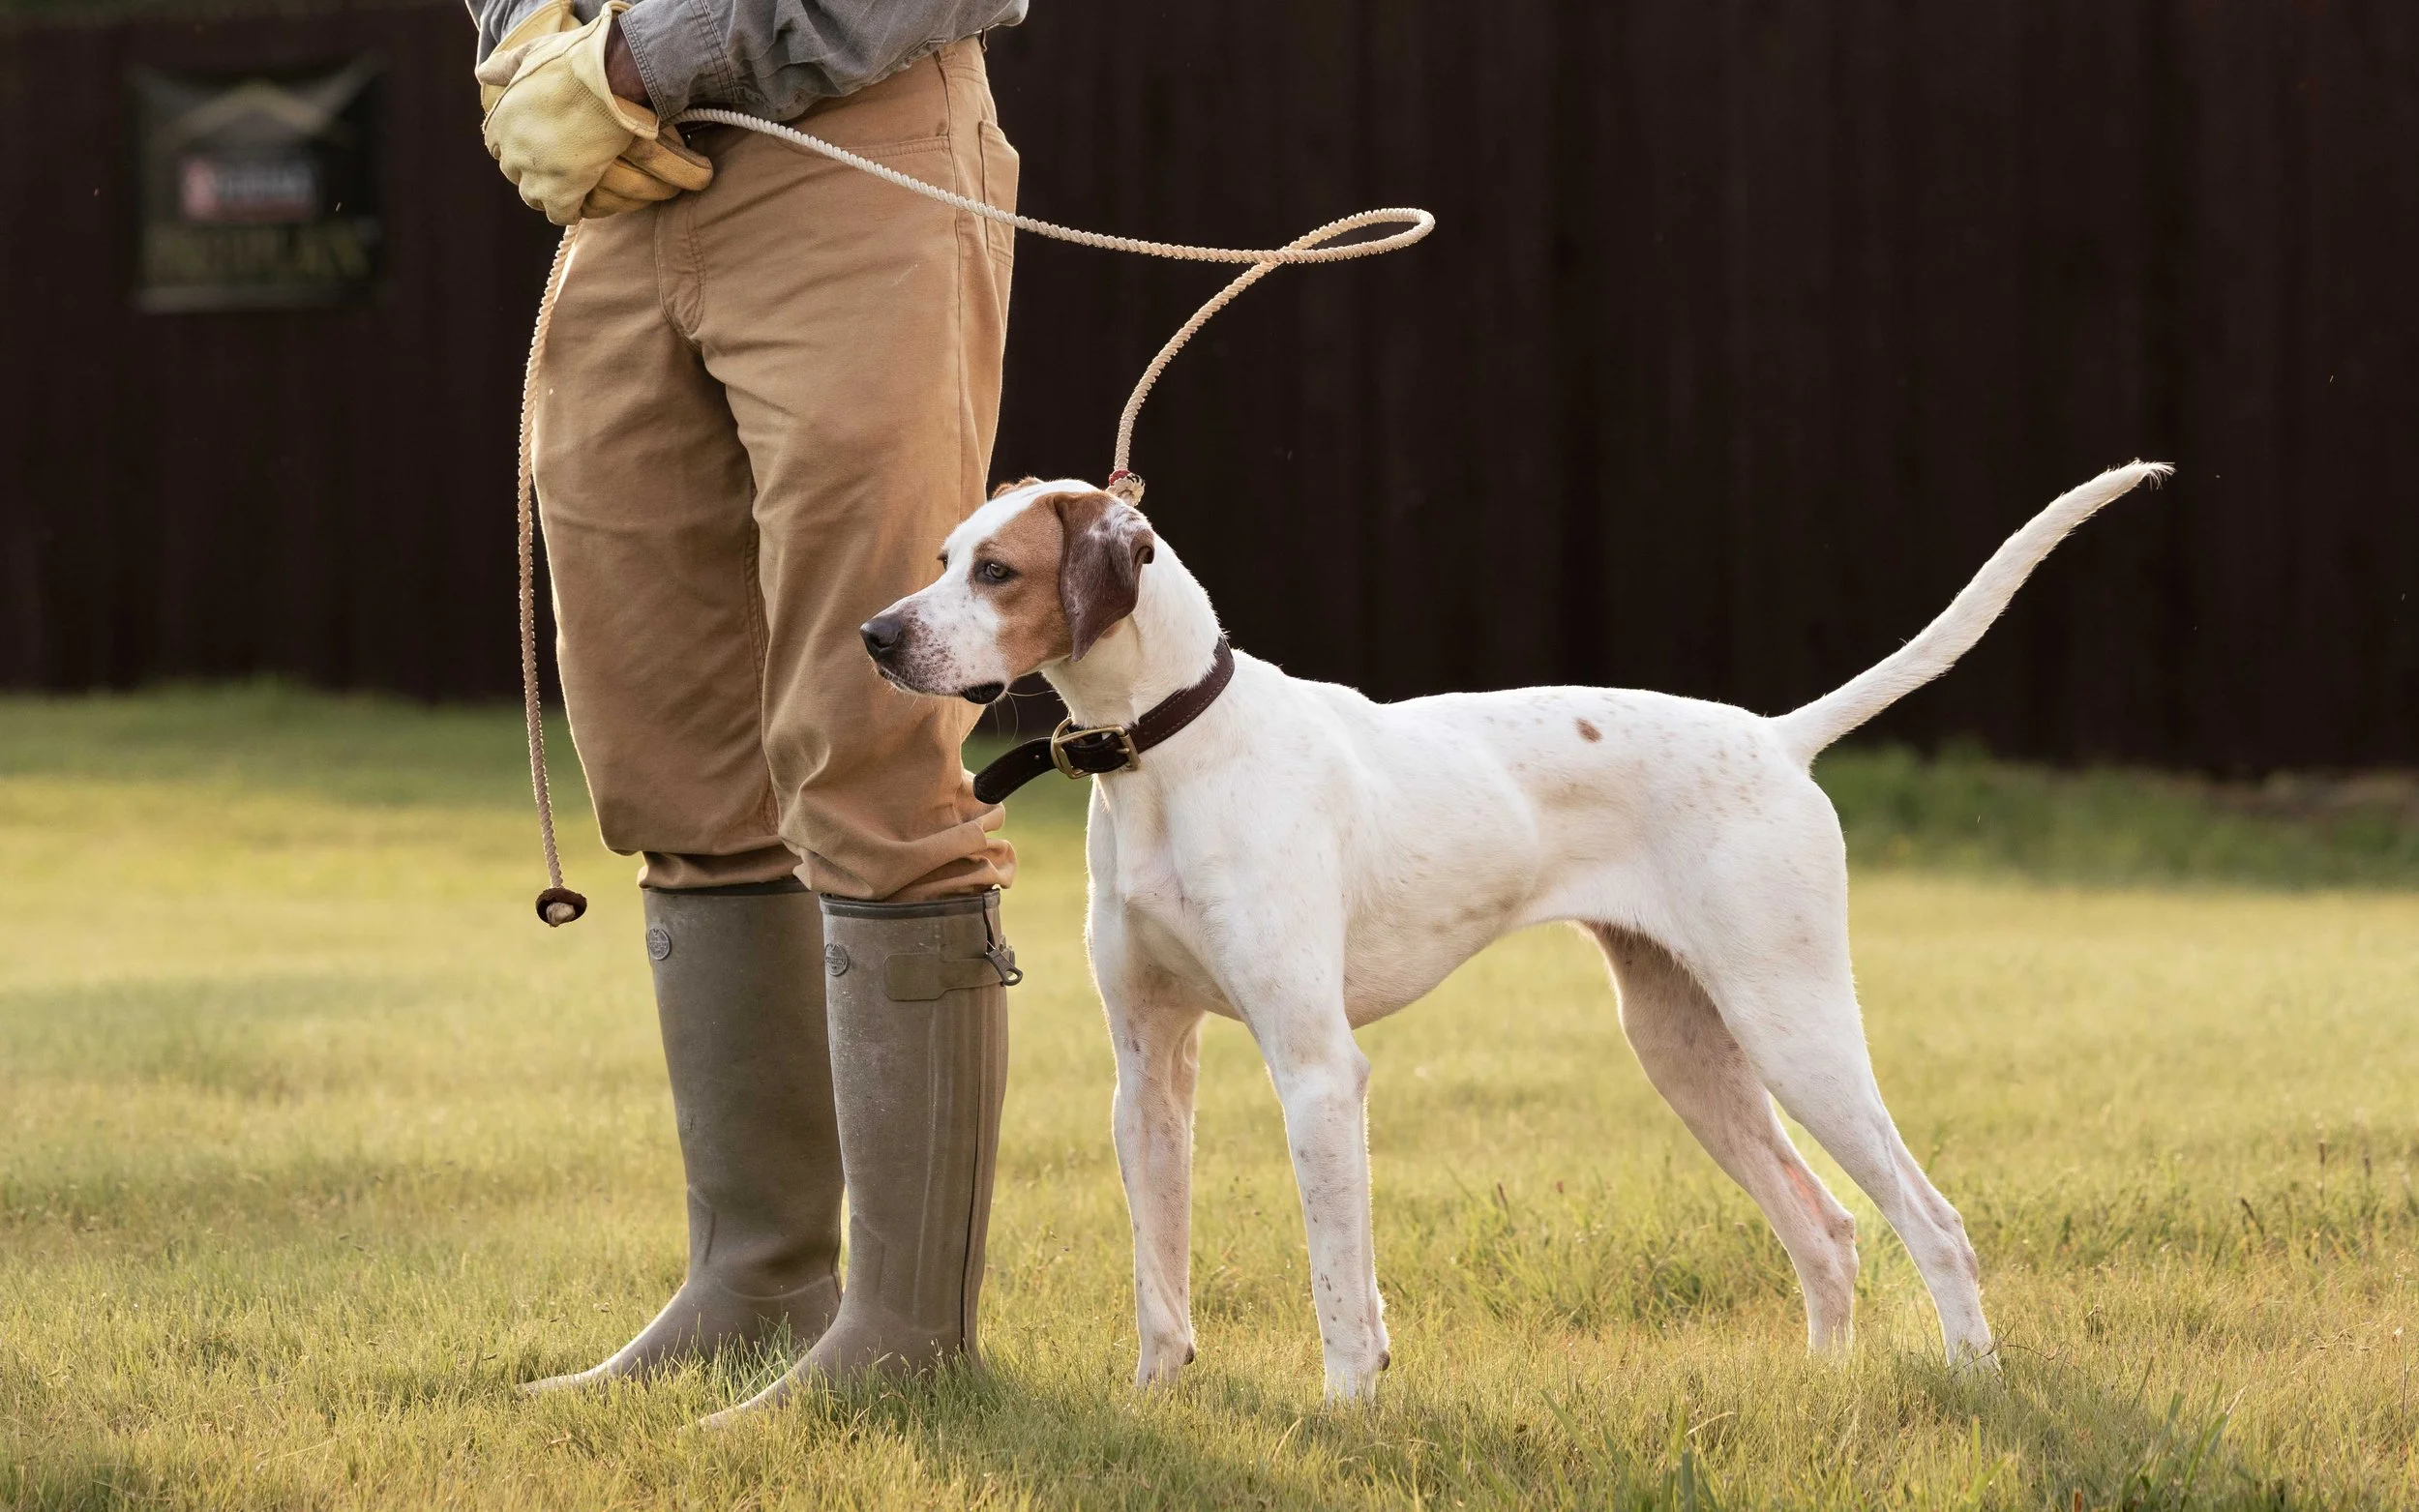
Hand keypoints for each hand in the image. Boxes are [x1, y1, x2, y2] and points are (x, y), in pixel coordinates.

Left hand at [480, 3, 707, 223]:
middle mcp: (513, 149)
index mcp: (502, 118)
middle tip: (554, 165)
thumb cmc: (575, 61)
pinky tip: (579, 204)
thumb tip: (481, 74)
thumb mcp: (532, 52)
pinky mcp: (564, 190)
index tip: (533, 144)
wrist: (609, 79)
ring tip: (565, 188)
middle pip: (513, 172)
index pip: (495, 145)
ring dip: (546, 194)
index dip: (515, 146)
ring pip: (533, 197)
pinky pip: (559, 213)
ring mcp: (536, 172)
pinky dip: (568, 211)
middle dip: (529, 170)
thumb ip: (505, 65)